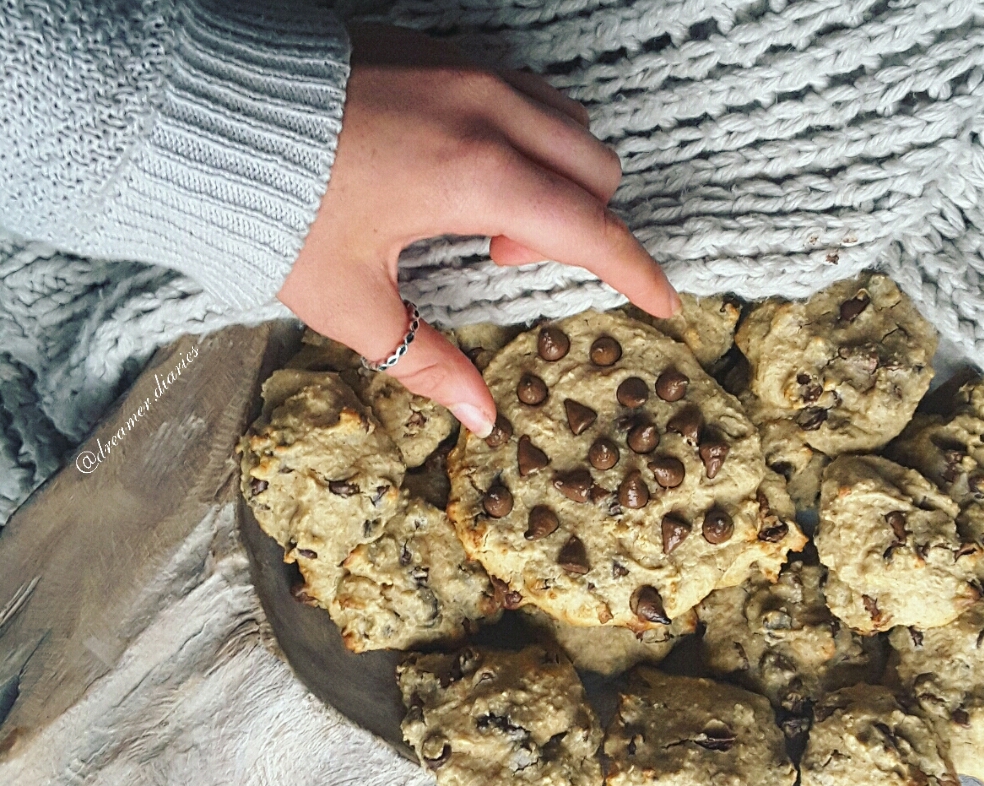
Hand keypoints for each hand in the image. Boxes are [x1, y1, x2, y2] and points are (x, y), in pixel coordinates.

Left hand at [278, 24, 679, 436]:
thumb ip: (428, 363)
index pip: (591, 230)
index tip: (666, 306)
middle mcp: (486, 109)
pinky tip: (461, 170)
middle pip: (595, 169)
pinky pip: (521, 90)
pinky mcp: (437, 45)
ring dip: (552, 178)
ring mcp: (464, 67)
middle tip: (497, 260)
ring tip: (475, 218)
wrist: (197, 108)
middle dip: (578, 225)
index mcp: (476, 175)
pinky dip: (524, 137)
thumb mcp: (351, 302)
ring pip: (565, 122)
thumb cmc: (273, 208)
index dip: (637, 274)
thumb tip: (483, 421)